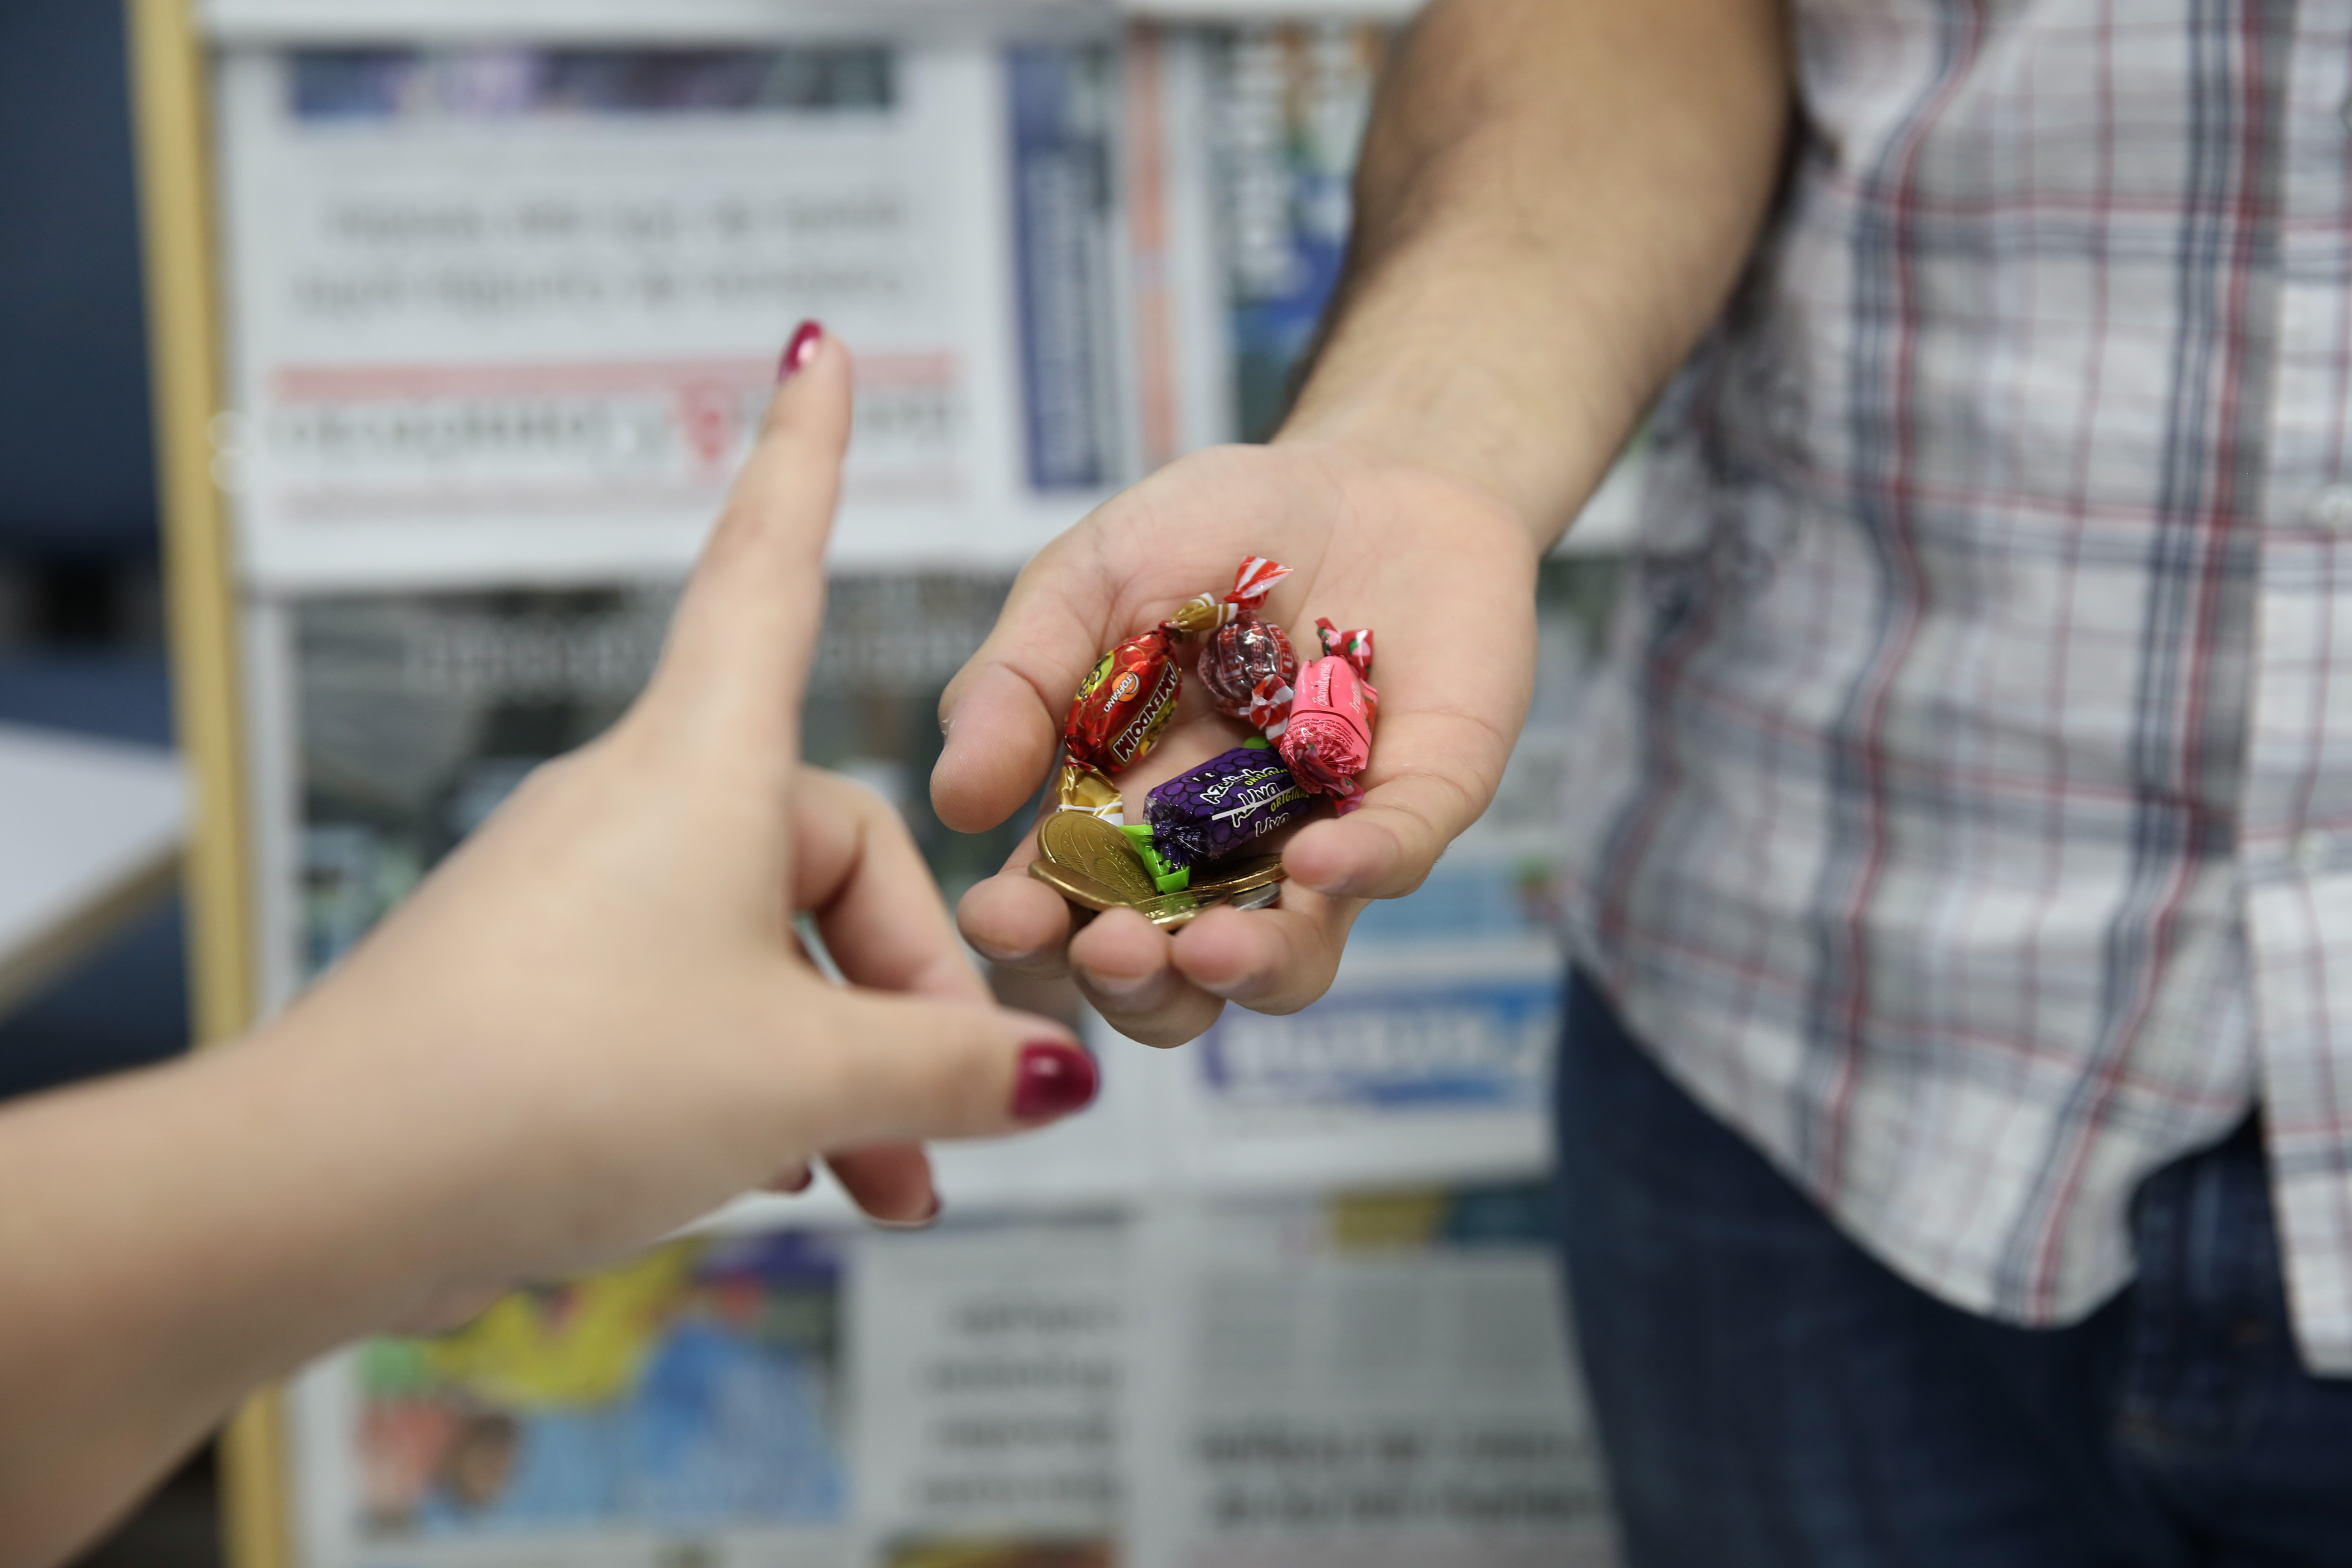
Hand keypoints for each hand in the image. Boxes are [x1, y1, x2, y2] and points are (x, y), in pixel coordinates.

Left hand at [234, 329, 1095, 1324]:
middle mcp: (644, 804)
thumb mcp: (803, 1080)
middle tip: (943, 1127)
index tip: (819, 351)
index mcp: (706, 768)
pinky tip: (791, 1172)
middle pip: (828, 852)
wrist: (325, 1188)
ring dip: (841, 1065)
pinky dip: (760, 1078)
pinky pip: (693, 996)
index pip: (776, 566)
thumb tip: (1057, 1078)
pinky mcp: (543, 974)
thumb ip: (949, 1071)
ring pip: (766, 948)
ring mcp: (585, 889)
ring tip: (886, 1182)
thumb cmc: (564, 1089)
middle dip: (906, 995)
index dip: (809, 455)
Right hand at [933, 438, 1539, 1046]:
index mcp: (1118, 815)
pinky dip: (1361, 866)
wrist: (1366, 470)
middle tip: (1107, 949)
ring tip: (1205, 948)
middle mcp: (1218, 856)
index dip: (1029, 933)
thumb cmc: (1213, 532)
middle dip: (1133, 987)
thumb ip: (1017, 681)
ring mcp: (1322, 836)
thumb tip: (953, 802)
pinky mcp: (1422, 799)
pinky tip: (1319, 859)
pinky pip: (1399, 855)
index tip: (999, 916)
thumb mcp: (1087, 580)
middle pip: (1170, 977)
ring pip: (1290, 962)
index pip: (1063, 911)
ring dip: (1244, 969)